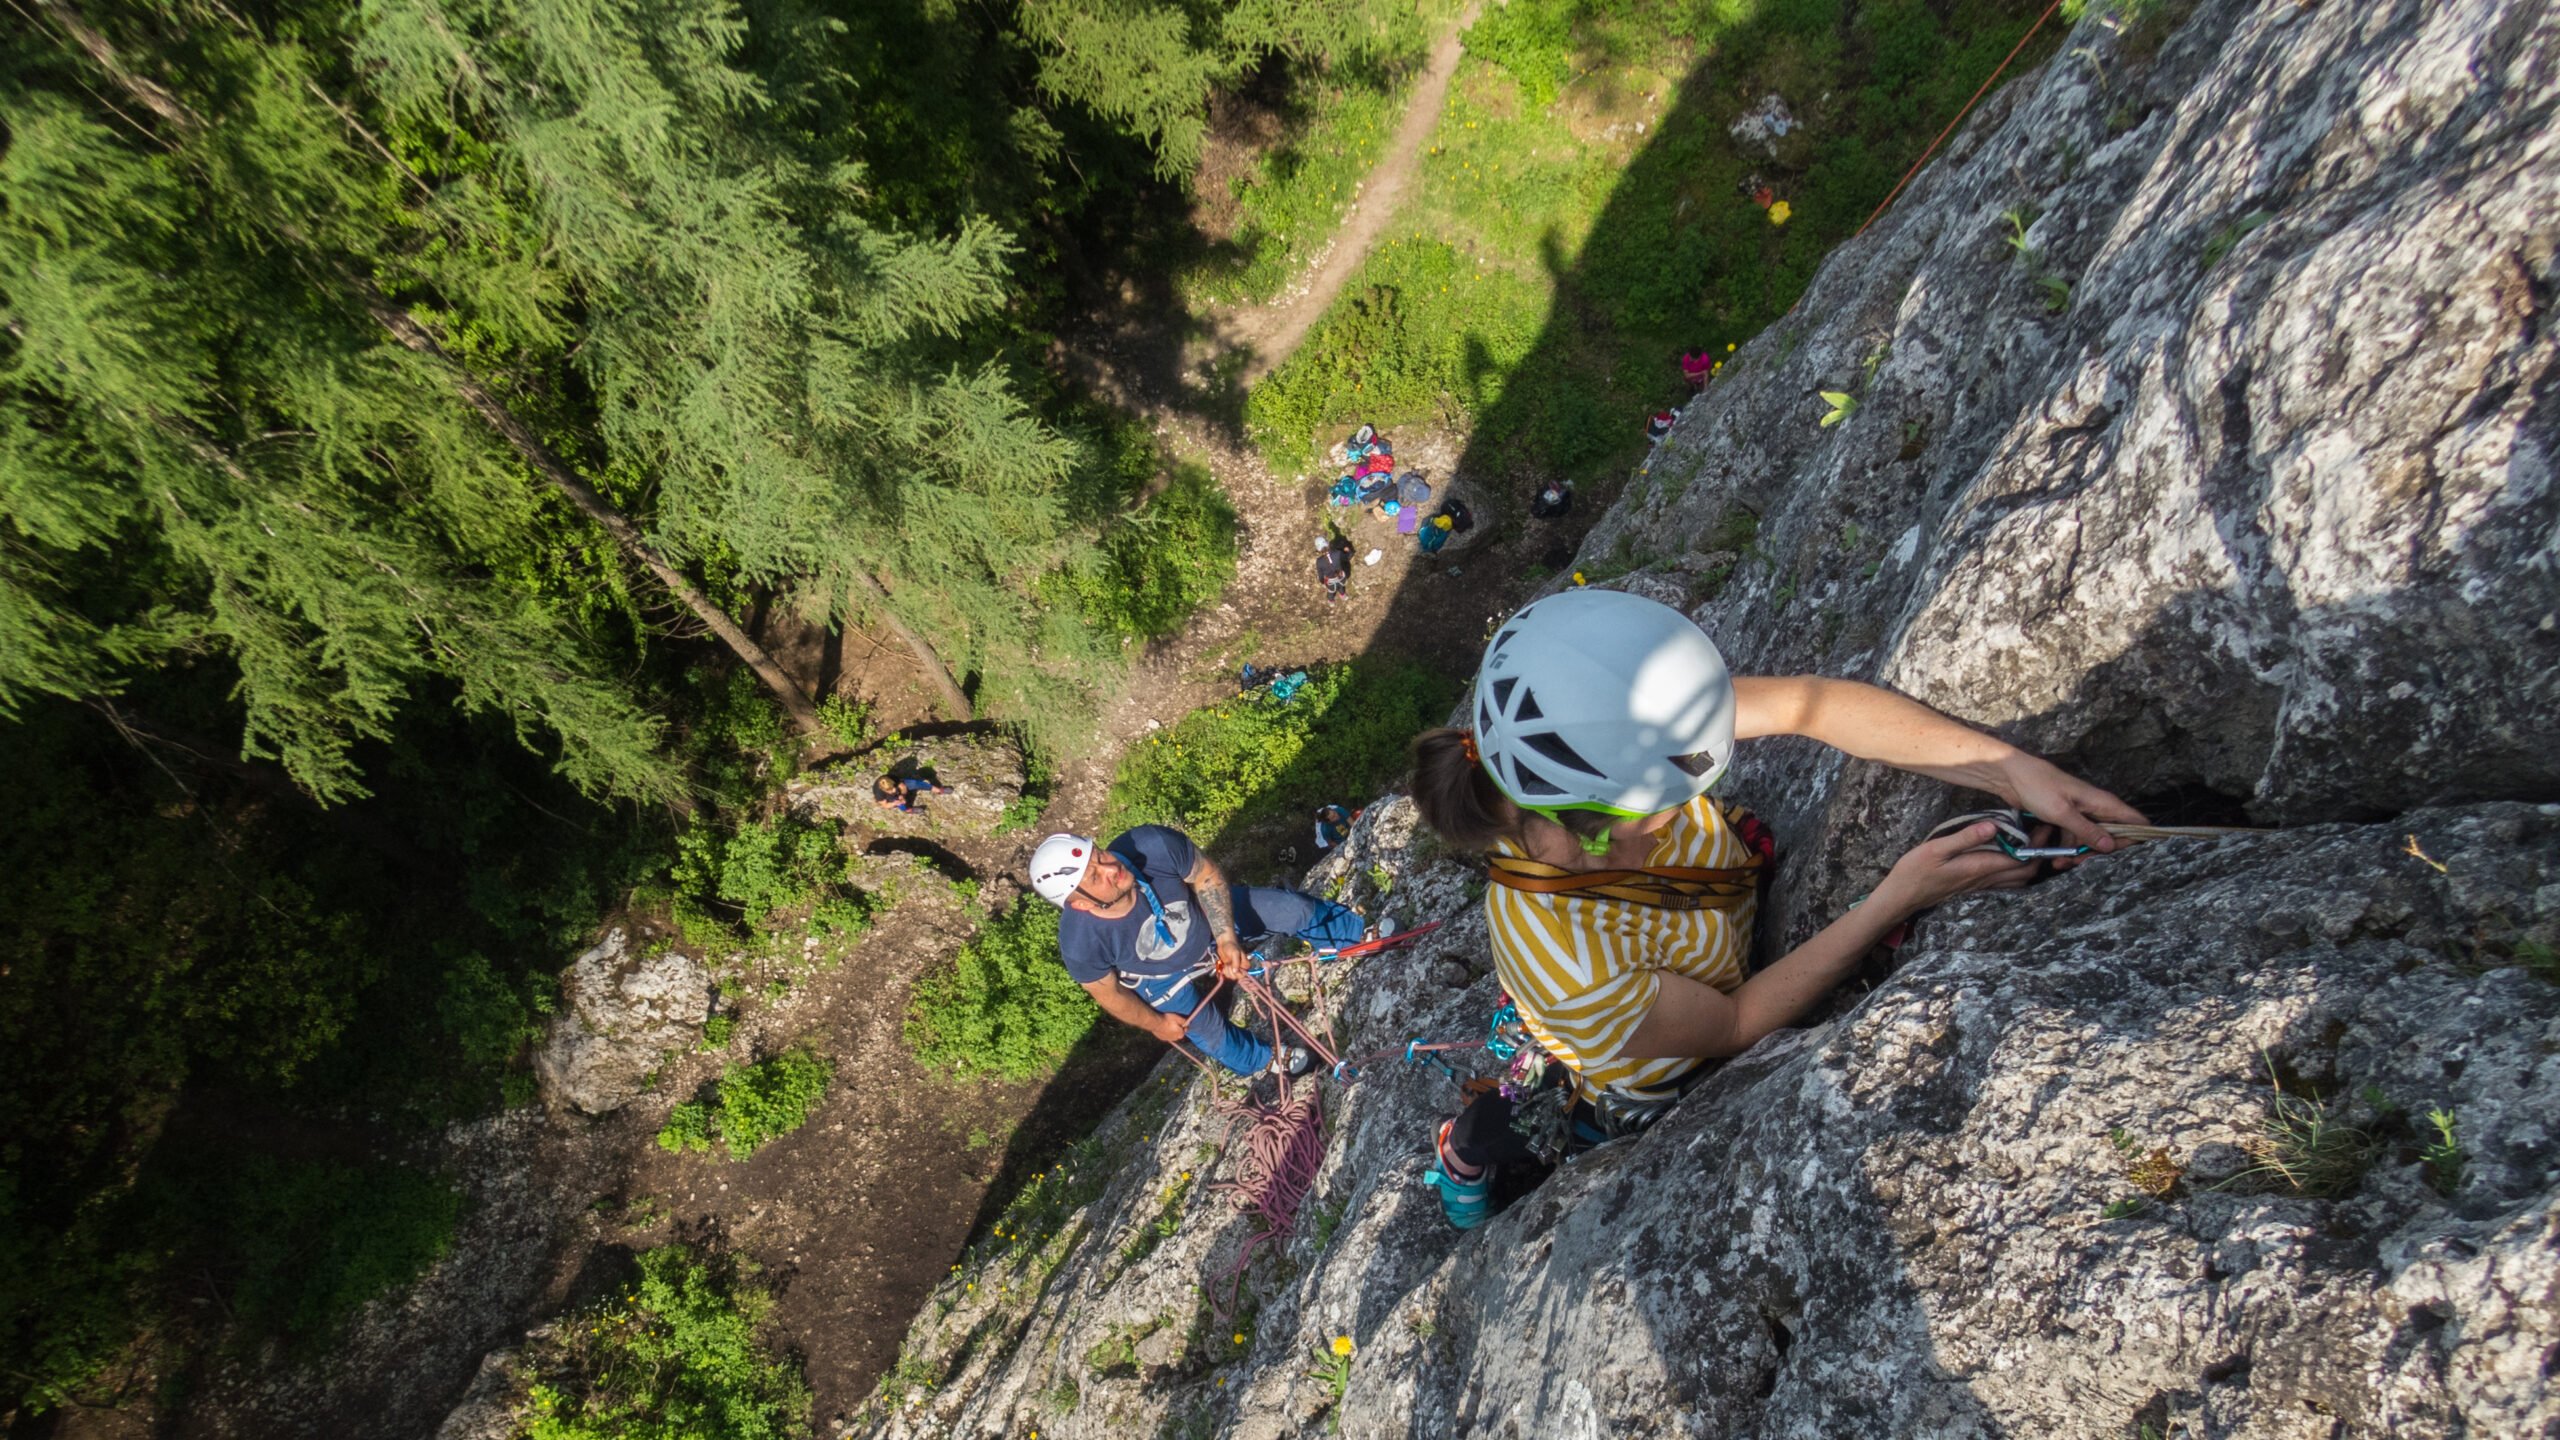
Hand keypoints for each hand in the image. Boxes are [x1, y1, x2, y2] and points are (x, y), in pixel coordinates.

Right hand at [1150, 1011, 1191, 1044]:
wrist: (1155, 1023)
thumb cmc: (1167, 1019)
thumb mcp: (1177, 1017)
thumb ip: (1184, 1021)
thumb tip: (1188, 1022)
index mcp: (1180, 1034)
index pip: (1185, 1030)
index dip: (1183, 1025)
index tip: (1180, 1021)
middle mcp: (1175, 1038)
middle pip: (1178, 1033)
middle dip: (1177, 1029)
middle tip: (1174, 1022)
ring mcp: (1168, 1039)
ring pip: (1172, 1035)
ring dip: (1172, 1031)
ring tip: (1168, 1024)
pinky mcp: (1162, 1038)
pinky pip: (1166, 1036)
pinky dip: (1166, 1032)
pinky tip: (1164, 1027)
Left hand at [1212, 935, 1250, 980]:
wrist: (1224, 943)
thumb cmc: (1232, 946)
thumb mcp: (1235, 953)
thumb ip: (1236, 963)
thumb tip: (1236, 971)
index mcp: (1245, 965)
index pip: (1243, 975)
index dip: (1237, 973)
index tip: (1232, 967)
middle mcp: (1241, 968)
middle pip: (1236, 977)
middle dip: (1230, 972)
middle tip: (1228, 964)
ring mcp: (1234, 969)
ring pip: (1231, 976)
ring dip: (1226, 971)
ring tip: (1226, 964)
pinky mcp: (1228, 968)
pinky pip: (1226, 974)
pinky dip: (1223, 971)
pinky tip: (1223, 965)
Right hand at [1876, 821, 2040, 913]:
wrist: (1902, 897)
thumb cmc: (1914, 871)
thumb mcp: (1935, 849)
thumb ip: (1965, 838)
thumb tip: (1993, 825)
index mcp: (1978, 867)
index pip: (2019, 858)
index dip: (2037, 844)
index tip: (2044, 825)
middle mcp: (1984, 879)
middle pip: (2025, 871)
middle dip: (2040, 853)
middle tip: (2044, 830)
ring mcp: (1980, 885)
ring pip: (2018, 879)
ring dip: (2031, 863)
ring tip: (2034, 843)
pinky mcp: (1974, 887)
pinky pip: (2006, 882)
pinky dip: (2018, 870)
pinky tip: (2014, 858)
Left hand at [1995, 754, 2148, 851]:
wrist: (2011, 775)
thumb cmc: (2037, 786)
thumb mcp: (2062, 813)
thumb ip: (2087, 830)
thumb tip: (2110, 846)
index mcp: (2103, 802)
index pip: (2135, 822)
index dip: (2133, 840)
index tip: (2116, 855)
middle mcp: (2096, 807)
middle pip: (2114, 836)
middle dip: (2100, 853)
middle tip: (2082, 863)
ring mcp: (2081, 813)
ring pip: (2092, 839)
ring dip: (2080, 854)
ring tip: (2062, 863)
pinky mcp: (2066, 817)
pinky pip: (2074, 837)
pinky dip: (2067, 848)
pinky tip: (2055, 858)